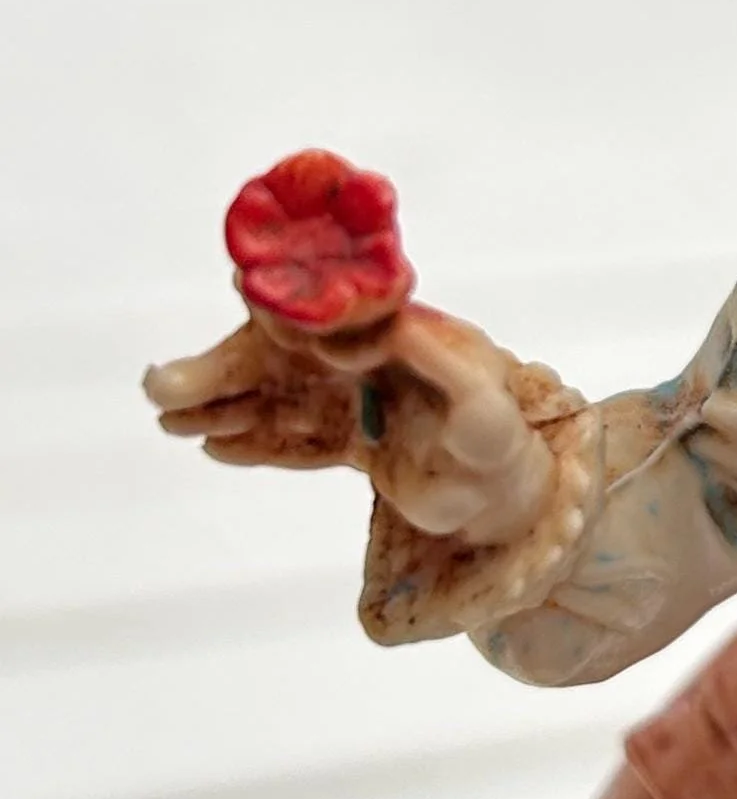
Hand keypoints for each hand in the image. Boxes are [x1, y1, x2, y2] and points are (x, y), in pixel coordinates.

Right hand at [145, 304, 555, 548]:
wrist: (511, 500)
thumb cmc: (503, 443)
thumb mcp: (479, 403)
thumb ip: (431, 363)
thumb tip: (369, 333)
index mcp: (401, 337)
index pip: (325, 318)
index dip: (279, 311)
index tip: (235, 297)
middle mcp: (373, 363)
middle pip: (287, 362)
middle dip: (226, 371)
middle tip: (163, 385)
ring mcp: (360, 403)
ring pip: (280, 400)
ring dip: (225, 407)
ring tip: (171, 420)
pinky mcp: (355, 444)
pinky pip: (296, 440)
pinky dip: (256, 443)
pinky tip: (212, 444)